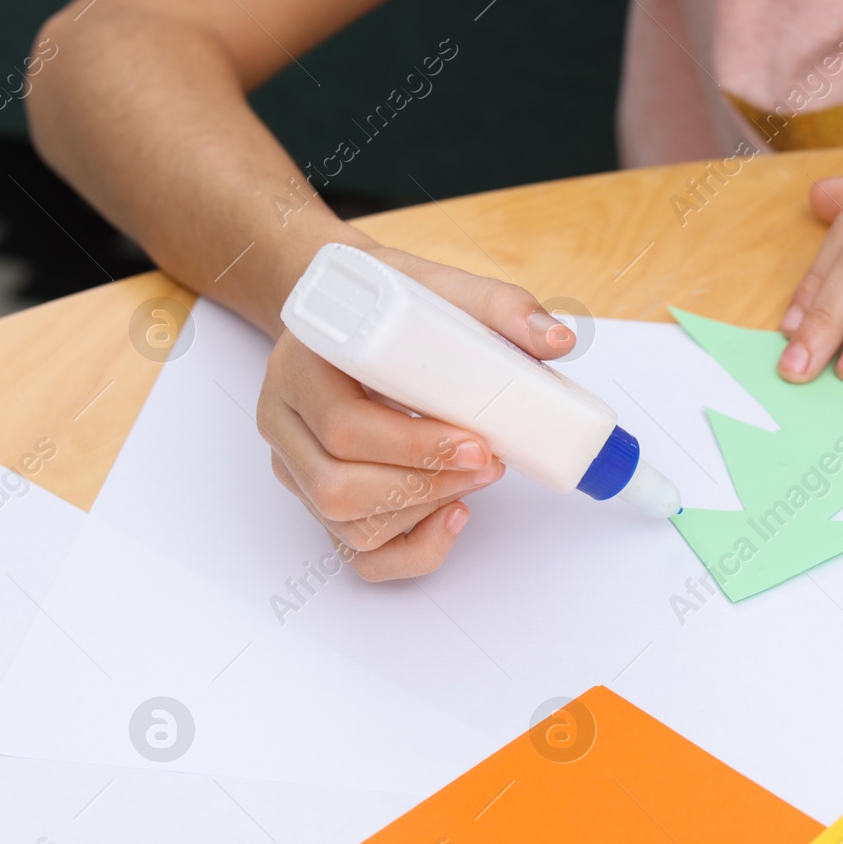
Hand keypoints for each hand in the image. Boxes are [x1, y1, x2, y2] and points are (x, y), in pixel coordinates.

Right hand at [256, 245, 577, 580]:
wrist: (352, 315)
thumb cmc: (393, 305)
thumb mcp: (442, 289)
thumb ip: (500, 308)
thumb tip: (557, 340)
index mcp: (300, 367)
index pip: (341, 426)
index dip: (414, 447)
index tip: (476, 444)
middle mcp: (286, 422)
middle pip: (337, 487)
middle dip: (425, 485)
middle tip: (488, 464)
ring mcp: (297, 468)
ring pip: (346, 525)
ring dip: (424, 513)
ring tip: (475, 479)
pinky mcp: (320, 500)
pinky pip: (359, 554)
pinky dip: (413, 551)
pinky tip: (452, 516)